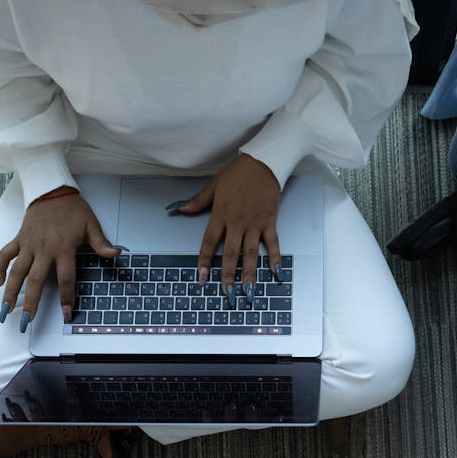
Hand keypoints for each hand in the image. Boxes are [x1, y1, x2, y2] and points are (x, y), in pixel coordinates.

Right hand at [0, 189, 121, 329]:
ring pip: (16, 271)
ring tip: (6, 310)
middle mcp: (44, 249)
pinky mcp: (19, 239)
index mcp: (63, 248)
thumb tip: (117, 254)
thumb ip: (101, 243)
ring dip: (10, 291)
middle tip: (26, 322)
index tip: (66, 314)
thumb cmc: (73, 209)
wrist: (51, 190)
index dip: (67, 297)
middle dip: (31, 302)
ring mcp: (29, 245)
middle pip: (36, 280)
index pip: (66, 278)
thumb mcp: (91, 225)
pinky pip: (5, 255)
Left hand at [173, 154, 280, 301]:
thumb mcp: (214, 186)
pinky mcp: (270, 221)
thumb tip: (181, 209)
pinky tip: (275, 273)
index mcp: (221, 215)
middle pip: (231, 253)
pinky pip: (273, 243)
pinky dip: (275, 258)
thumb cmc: (238, 173)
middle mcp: (237, 222)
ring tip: (249, 291)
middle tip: (227, 294)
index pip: (210, 243)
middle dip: (228, 275)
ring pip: (251, 253)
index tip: (202, 277)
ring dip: (250, 273)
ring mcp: (255, 223)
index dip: (205, 261)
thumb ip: (198, 201)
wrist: (263, 163)